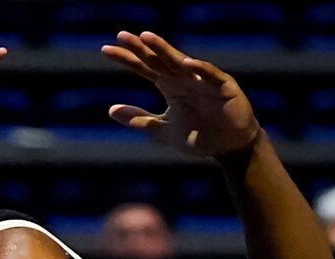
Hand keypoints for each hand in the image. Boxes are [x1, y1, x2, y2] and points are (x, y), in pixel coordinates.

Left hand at [100, 32, 258, 158]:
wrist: (228, 146)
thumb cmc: (199, 136)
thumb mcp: (163, 130)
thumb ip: (139, 120)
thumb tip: (111, 110)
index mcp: (170, 85)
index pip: (145, 68)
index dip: (127, 59)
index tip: (106, 50)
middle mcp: (184, 78)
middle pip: (159, 60)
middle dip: (141, 47)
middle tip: (122, 35)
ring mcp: (203, 80)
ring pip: (180, 62)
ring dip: (164, 49)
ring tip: (146, 38)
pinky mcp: (223, 86)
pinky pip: (210, 75)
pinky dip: (200, 69)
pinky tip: (187, 63)